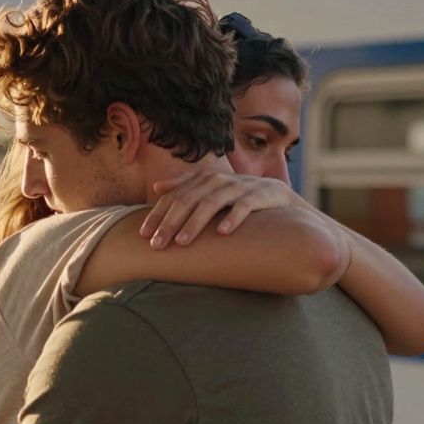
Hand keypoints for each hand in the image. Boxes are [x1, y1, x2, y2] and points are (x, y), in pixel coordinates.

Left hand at [143, 169, 302, 247]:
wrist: (279, 197)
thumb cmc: (238, 197)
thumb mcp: (211, 191)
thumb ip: (185, 187)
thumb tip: (157, 187)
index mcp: (205, 179)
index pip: (175, 196)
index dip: (157, 214)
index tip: (143, 235)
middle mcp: (220, 180)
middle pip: (188, 200)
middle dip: (170, 223)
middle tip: (157, 244)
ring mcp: (241, 186)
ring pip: (212, 203)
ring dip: (195, 223)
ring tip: (182, 241)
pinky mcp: (261, 195)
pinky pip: (245, 206)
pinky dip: (233, 218)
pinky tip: (222, 233)